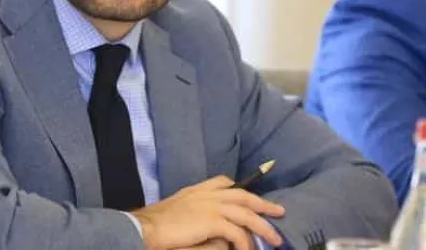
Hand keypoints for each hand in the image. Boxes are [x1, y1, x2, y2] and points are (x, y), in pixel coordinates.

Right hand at [131, 175, 283, 249]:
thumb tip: (208, 223)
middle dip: (263, 204)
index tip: (251, 192)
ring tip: (275, 239)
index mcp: (197, 190)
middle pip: (243, 195)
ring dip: (263, 227)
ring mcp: (211, 206)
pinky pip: (238, 233)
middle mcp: (206, 195)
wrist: (146, 228)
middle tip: (279, 211)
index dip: (239, 187)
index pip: (223, 182)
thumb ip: (194, 210)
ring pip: (246, 213)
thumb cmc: (155, 223)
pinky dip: (246, 243)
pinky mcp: (212, 222)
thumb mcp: (177, 209)